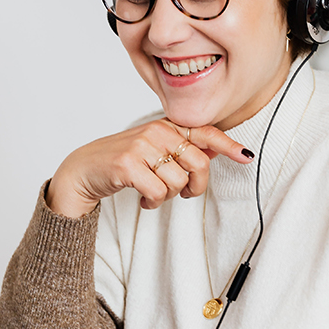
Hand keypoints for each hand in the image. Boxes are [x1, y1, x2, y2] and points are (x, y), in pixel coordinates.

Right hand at [46, 120, 253, 217]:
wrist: (82, 170)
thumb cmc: (122, 162)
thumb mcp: (154, 150)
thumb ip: (183, 149)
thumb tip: (217, 150)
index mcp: (166, 126)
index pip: (204, 133)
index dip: (228, 145)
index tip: (246, 156)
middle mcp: (156, 131)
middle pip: (198, 164)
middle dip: (195, 186)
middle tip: (183, 193)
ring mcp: (141, 146)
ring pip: (179, 182)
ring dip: (168, 196)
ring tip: (152, 192)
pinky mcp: (128, 165)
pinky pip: (159, 193)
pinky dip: (153, 202)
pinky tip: (143, 198)